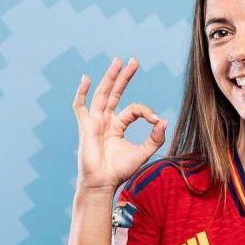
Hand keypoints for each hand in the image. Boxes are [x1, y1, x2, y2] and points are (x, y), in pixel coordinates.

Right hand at [73, 57, 167, 192]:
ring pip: (102, 95)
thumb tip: (164, 120)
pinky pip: (80, 107)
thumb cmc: (120, 171)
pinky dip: (82, 93)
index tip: (156, 121)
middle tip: (134, 61)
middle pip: (116, 93)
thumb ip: (155, 138)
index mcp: (118, 125)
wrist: (103, 183)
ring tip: (118, 62)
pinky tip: (86, 79)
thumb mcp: (143, 153)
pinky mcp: (86, 127)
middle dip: (124, 77)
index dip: (146, 111)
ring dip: (110, 78)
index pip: (134, 109)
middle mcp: (106, 120)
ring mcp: (95, 122)